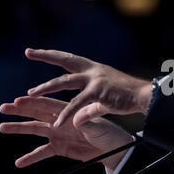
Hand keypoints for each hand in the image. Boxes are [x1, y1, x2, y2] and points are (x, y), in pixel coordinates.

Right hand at [0, 96, 132, 171]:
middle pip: (38, 114)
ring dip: (19, 128)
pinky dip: (31, 157)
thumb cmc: (109, 133)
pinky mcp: (60, 148)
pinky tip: (19, 162)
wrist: (114, 149)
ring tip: (2, 127)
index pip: (50, 105)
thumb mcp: (98, 127)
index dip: (35, 102)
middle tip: (4, 107)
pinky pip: (42, 152)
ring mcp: (59, 134)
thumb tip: (76, 118)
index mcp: (70, 111)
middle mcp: (61, 120)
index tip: (20, 100)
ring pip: (35, 130)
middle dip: (21, 110)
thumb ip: (86, 122)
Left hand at [25, 48, 151, 127]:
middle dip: (46, 56)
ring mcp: (95, 80)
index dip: (54, 55)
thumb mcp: (104, 100)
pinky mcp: (98, 93)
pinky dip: (67, 114)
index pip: (71, 59)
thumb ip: (89, 108)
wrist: (143, 96)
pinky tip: (58, 122)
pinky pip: (77, 104)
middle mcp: (93, 71)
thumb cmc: (127, 96)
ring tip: (30, 93)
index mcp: (95, 69)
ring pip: (65, 82)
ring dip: (46, 87)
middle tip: (29, 52)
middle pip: (65, 61)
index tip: (38, 51)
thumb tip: (78, 118)